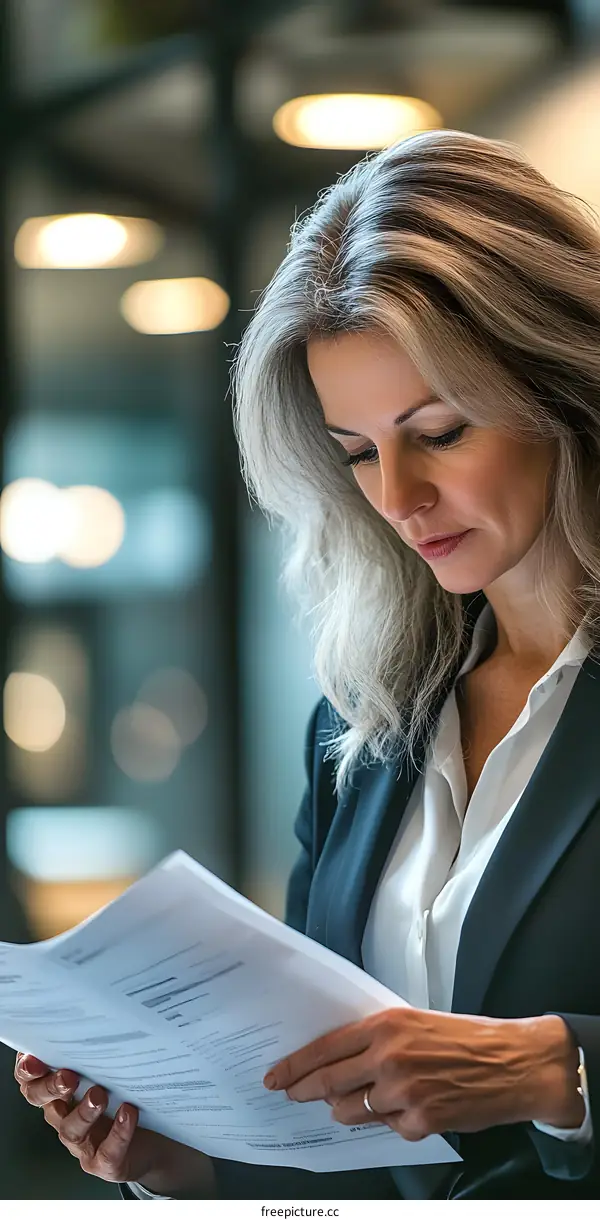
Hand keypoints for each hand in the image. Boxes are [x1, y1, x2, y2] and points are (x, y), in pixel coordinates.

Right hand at [14, 1052, 214, 1194]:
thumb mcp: (109, 1072)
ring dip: (84, 1112)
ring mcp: (84, 1143)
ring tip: (100, 1094)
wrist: (155, 1140)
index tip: (33, 1059)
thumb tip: (103, 1013)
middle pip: (45, 1104)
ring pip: (71, 1130)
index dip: (27, 1073)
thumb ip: (99, 1052)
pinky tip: (128, 1113)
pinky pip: (107, 1151)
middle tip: (68, 1076)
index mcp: (61, 1094)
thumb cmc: (126, 1097)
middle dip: (52, 1088)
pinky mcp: (105, 1163)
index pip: (32, 1083)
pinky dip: (118, 1133)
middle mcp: (66, 1117)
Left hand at [263, 1007, 584, 1140]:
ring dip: (350, 1110)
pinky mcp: (419, 1121)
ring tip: (365, 1100)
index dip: (295, 1065)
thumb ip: (377, 1037)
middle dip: (306, 1092)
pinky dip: (393, 1121)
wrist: (513, 1063)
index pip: (325, 1048)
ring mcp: (403, 1092)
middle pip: (328, 1083)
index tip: (277, 1075)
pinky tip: (411, 1108)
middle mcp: (389, 1057)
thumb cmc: (467, 1039)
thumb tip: (338, 1056)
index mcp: (386, 1025)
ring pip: (350, 1111)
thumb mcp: (415, 1022)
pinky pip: (387, 1128)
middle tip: (292, 1095)